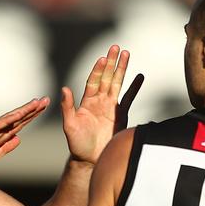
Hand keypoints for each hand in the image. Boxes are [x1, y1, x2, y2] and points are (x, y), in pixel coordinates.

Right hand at [0, 97, 48, 179]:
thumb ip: (5, 148)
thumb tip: (18, 139)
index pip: (18, 126)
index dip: (31, 118)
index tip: (43, 110)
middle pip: (18, 119)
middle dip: (32, 110)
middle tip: (46, 100)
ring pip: (11, 119)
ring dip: (25, 111)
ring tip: (38, 102)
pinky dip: (10, 118)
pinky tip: (21, 112)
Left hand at [62, 45, 143, 163]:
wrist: (90, 159)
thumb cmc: (77, 144)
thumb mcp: (69, 125)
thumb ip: (68, 107)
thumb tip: (64, 88)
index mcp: (87, 102)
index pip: (93, 81)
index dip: (98, 69)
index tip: (103, 58)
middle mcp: (99, 101)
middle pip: (106, 77)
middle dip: (111, 63)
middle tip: (116, 47)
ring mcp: (111, 107)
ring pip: (117, 83)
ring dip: (122, 69)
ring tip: (127, 54)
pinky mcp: (121, 115)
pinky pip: (129, 98)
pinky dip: (134, 88)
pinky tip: (140, 77)